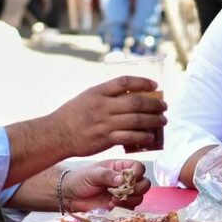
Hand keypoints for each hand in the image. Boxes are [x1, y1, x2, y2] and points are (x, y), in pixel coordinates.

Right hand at [48, 77, 166, 157]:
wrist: (56, 134)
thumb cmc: (73, 115)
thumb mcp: (87, 97)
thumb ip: (107, 95)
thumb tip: (132, 95)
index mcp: (98, 92)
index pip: (124, 82)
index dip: (142, 82)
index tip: (155, 85)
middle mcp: (102, 106)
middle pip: (136, 102)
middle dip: (155, 104)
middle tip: (164, 106)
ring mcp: (104, 123)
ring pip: (136, 120)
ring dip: (153, 120)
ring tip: (162, 121)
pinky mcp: (105, 139)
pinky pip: (130, 137)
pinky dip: (143, 136)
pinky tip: (150, 136)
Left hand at [64, 159, 150, 210]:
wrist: (70, 197)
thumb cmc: (80, 180)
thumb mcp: (92, 174)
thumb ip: (107, 175)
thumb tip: (122, 180)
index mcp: (121, 168)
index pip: (139, 168)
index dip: (137, 173)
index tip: (126, 179)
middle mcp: (126, 180)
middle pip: (145, 183)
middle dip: (136, 188)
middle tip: (122, 190)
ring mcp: (124, 194)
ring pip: (140, 197)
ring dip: (129, 199)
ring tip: (113, 198)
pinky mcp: (121, 207)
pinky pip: (131, 209)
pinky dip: (123, 207)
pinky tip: (111, 205)